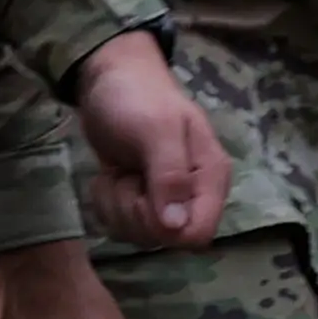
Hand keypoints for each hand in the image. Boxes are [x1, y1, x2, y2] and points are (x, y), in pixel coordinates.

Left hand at [65, 33, 226, 252]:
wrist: (110, 80)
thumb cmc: (137, 98)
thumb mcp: (155, 130)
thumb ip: (169, 176)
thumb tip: (175, 227)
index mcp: (210, 178)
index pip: (198, 233)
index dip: (164, 226)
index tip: (144, 194)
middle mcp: (194, 195)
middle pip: (164, 238)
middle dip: (133, 210)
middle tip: (128, 176)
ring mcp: (167, 200)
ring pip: (139, 234)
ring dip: (116, 205)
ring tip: (119, 171)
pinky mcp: (140, 200)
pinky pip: (120, 224)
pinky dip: (106, 203)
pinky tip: (111, 177)